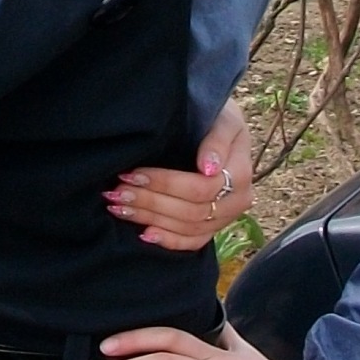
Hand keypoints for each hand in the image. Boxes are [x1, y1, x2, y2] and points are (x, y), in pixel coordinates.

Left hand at [105, 99, 252, 251]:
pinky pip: (194, 242)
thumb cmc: (218, 118)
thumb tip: (208, 168)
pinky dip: (169, 241)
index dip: (165, 183)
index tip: (133, 174)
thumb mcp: (223, 118)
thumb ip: (217, 140)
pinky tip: (144, 235)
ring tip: (119, 207)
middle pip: (191, 211)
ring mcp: (225, 217)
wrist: (220, 127)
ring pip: (188, 228)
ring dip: (150, 219)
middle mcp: (237, 201)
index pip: (201, 188)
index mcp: (241, 174)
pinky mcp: (213, 227)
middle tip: (117, 191)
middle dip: (150, 202)